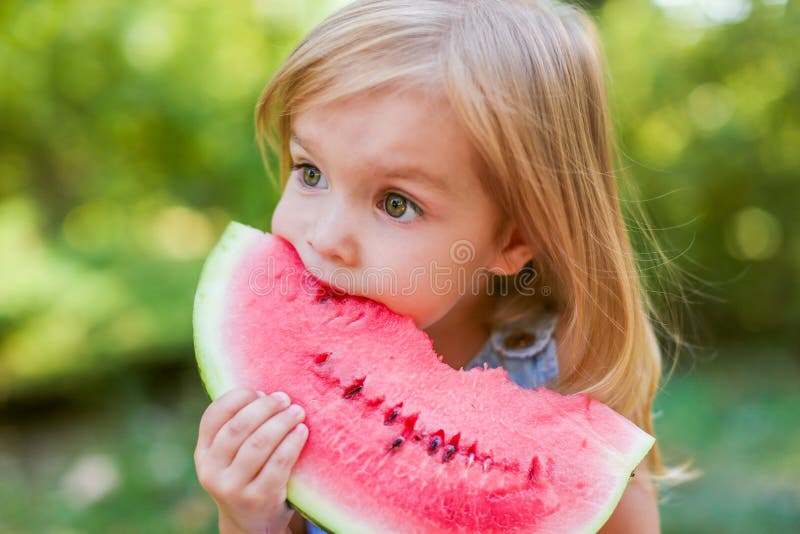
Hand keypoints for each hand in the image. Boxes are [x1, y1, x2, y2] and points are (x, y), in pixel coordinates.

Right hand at [194, 387, 308, 533]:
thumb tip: (267, 390)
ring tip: (298, 412)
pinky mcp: (257, 499)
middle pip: (238, 427)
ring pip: (258, 443)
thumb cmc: (247, 475)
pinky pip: (278, 463)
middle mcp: (211, 471)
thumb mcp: (232, 455)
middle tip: (285, 398)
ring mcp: (232, 487)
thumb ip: (239, 426)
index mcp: (203, 452)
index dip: (239, 397)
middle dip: (265, 407)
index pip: (214, 414)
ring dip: (281, 422)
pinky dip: (292, 442)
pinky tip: (302, 431)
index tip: (260, 391)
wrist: (251, 522)